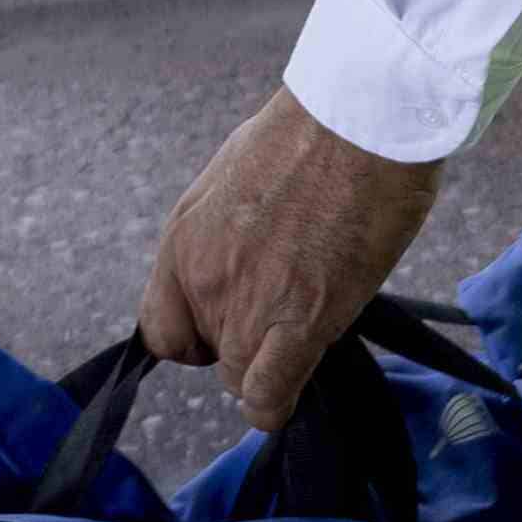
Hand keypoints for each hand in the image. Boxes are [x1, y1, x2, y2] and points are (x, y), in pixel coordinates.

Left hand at [141, 86, 443, 430]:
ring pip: (242, 379)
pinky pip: (269, 394)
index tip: (234, 324)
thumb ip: (232, 227)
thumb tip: (255, 251)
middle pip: (212, 353)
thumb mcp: (242, 174)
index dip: (199, 336)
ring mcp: (247, 305)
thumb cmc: (319, 129)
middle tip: (293, 307)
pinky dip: (276, 405)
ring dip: (271, 367)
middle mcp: (203, 279)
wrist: (360, 116)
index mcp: (183, 240)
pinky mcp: (299, 321)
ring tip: (312, 326)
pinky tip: (295, 390)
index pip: (161, 329)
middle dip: (249, 341)